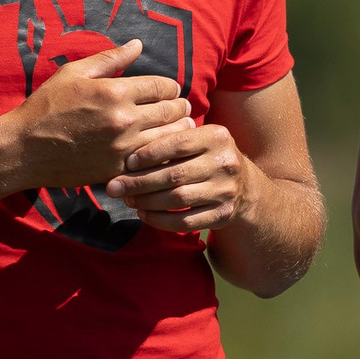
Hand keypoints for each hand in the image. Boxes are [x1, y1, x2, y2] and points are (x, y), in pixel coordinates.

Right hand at [2, 40, 190, 190]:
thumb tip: (138, 45)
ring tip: (178, 127)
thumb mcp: (74, 73)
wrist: (24, 149)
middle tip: (182, 107)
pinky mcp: (118, 170)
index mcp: (114, 91)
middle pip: (171, 111)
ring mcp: (122, 148)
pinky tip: (161, 150)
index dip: (171, 86)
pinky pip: (153, 162)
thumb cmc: (46, 106)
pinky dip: (161, 155)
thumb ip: (110, 59)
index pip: (162, 86)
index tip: (171, 89)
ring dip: (176, 131)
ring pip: (168, 138)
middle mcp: (123, 119)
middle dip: (179, 107)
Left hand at [106, 122, 248, 232]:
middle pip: (174, 174)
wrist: (244, 186)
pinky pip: (185, 221)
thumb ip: (172, 138)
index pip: (178, 143)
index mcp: (217, 137)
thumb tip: (127, 153)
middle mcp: (225, 163)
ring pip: (178, 199)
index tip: (127, 161)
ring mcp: (226, 191)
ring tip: (127, 199)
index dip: (149, 153)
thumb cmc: (207, 157)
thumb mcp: (199, 139)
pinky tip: (144, 214)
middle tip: (114, 187)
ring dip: (147, 202)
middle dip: (139, 182)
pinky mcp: (223, 215)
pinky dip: (160, 220)